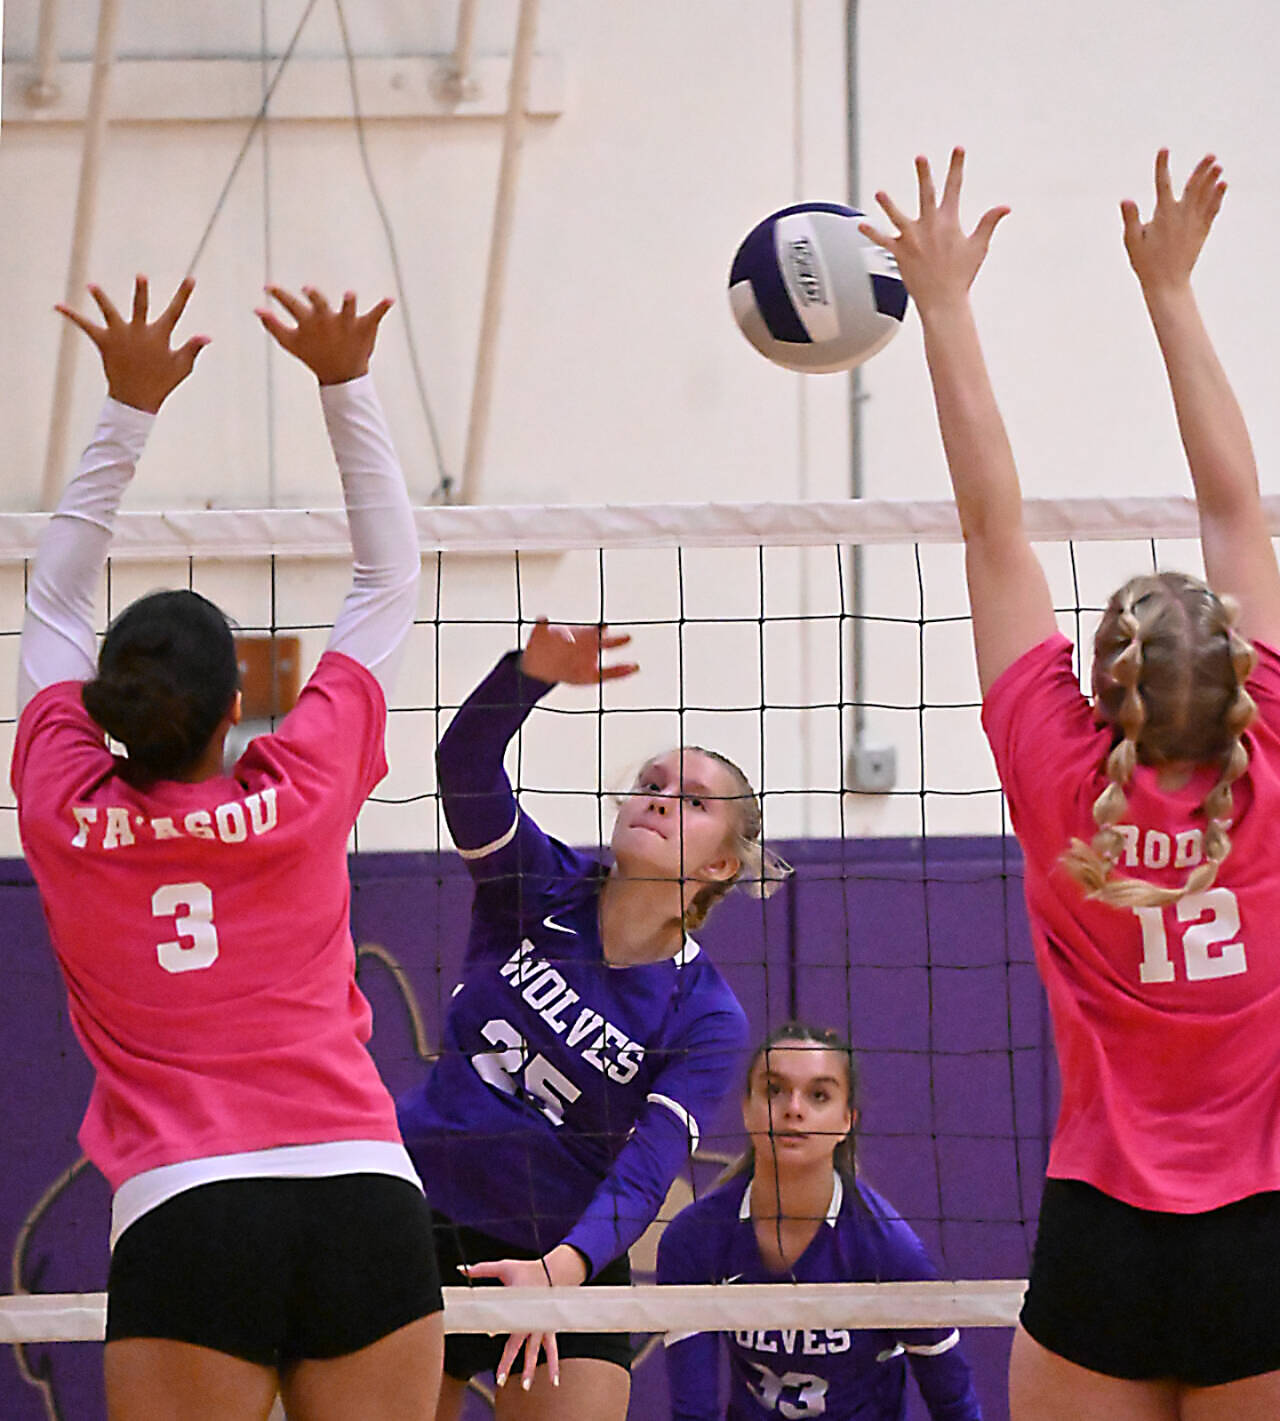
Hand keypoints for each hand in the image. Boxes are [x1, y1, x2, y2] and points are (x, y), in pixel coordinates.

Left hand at [56, 276, 208, 412]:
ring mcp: (120, 336)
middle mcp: (139, 332)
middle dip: (141, 291)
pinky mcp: (104, 342)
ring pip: (109, 312)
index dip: (184, 294)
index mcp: (159, 335)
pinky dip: (72, 315)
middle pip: (140, 307)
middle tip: (141, 276)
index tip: (191, 279)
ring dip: (101, 299)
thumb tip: (206, 336)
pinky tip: (58, 305)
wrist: (135, 400)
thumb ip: (192, 349)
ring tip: (92, 286)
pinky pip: (85, 326)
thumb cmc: (161, 383)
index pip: (175, 311)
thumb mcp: (182, 367)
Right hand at [256, 286, 392, 384]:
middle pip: (319, 304)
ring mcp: (346, 324)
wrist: (342, 376)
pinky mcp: (364, 328)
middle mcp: (327, 321)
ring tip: (349, 294)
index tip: (269, 287)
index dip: (279, 295)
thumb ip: (273, 325)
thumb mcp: (290, 343)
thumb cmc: (314, 355)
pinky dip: (382, 308)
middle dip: (314, 297)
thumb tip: (256, 309)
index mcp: (309, 322)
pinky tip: (391, 299)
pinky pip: (375, 316)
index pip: (291, 304)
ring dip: (348, 303)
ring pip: (347, 310)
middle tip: (309, 290)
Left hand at [459, 1246, 587, 1388]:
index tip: (490, 1333)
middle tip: (499, 1378)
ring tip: (525, 1386)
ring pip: (534, 1352)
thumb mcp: (504, 1266)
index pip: (505, 1319)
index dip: (497, 1326)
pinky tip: (554, 1381)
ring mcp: (541, 1327)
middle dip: (508, 1361)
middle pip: (517, 1344)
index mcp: (518, 1304)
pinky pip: (552, 1350)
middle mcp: (530, 1319)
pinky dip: (554, 1366)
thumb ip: (482, 1269)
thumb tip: (462, 1270)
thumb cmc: (527, 1270)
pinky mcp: (549, 1330)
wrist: (554, 1270)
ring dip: (530, 1369)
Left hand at [519, 619, 637, 684]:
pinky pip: (609, 674)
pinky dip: (622, 671)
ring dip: (620, 659)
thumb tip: (543, 617)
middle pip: (606, 641)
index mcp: (580, 633)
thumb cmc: (540, 648)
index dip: (598, 629)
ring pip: (609, 656)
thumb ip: (542, 627)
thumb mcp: (538, 636)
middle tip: (627, 638)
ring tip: (633, 663)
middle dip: (616, 640)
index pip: (593, 630)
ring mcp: (591, 660)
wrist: (537, 668)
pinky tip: (633, 668)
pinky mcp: (591, 675)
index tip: (603, 629)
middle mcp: (589, 645)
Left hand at [859, 148, 1008, 316]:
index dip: (957, 166)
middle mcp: (929, 227)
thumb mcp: (978, 247)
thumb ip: (988, 222)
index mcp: (949, 222)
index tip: (958, 148)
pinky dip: (871, 233)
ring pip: (898, 216)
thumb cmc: (962, 275)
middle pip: (926, 194)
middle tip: (920, 156)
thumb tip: (1006, 206)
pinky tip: (860, 225)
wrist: (943, 301)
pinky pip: (883, 241)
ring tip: (879, 192)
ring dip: (888, 204)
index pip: (954, 188)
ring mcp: (913, 239)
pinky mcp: (900, 254)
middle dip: (924, 174)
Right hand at [1121, 150, 1224, 295]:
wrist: (1168, 282)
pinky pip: (1212, 209)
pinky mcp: (1202, 231)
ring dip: (1212, 179)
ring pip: (1205, 195)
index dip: (1162, 165)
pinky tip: (1222, 185)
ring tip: (1218, 165)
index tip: (1164, 149)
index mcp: (1163, 214)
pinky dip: (1217, 196)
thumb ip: (1131, 219)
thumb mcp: (1132, 241)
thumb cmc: (1146, 263)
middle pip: (1194, 186)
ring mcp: (1194, 222)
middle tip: (1211, 155)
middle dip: (1201, 169)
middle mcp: (1182, 215)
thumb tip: (1126, 199)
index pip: (1162, 184)